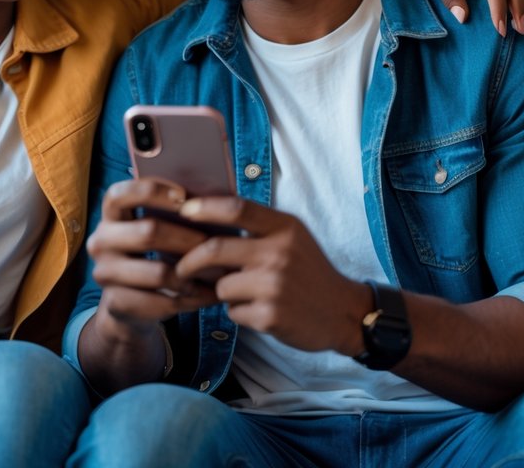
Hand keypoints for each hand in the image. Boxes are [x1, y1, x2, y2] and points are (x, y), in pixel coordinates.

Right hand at [86, 179, 217, 330]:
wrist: (129, 303)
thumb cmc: (153, 254)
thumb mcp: (157, 229)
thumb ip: (172, 212)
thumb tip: (211, 200)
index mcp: (110, 215)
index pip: (120, 194)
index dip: (152, 191)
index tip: (184, 196)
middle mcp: (101, 241)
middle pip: (148, 232)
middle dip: (188, 239)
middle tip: (214, 245)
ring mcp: (105, 273)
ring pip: (158, 273)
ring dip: (192, 275)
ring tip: (217, 274)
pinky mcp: (115, 302)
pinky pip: (161, 302)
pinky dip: (189, 300)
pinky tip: (206, 296)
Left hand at [174, 196, 368, 355]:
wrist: (343, 312)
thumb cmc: (309, 272)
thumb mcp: (292, 238)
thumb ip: (258, 227)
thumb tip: (206, 217)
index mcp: (284, 228)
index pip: (237, 208)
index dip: (204, 208)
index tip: (183, 211)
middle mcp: (279, 253)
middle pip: (214, 250)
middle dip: (189, 261)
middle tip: (181, 268)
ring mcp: (275, 285)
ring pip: (221, 286)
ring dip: (224, 293)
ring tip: (248, 294)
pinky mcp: (270, 315)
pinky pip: (233, 311)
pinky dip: (239, 313)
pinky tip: (260, 311)